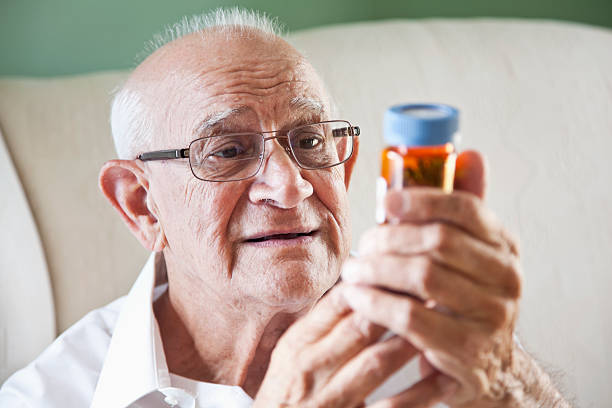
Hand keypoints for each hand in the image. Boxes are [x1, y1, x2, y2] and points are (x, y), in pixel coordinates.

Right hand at [254, 284, 452, 407]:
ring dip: (410, 340)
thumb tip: (359, 283)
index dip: (373, 282)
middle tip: (429, 287)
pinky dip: (415, 395)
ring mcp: (327, 399)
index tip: (402, 266)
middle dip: (398, 304)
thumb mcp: (292, 352)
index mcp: (297, 344)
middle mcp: (309, 368)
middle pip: (359, 326)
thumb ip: (322, 322)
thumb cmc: (287, 392)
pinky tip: (438, 378)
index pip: (337, 302)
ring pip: (375, 361)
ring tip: (437, 320)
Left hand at [341, 151, 522, 405]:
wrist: (489, 368)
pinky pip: (411, 319)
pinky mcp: (468, 351)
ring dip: (377, 271)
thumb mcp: (471, 256)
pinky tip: (358, 299)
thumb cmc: (466, 300)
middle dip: (389, 240)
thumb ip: (461, 210)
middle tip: (361, 246)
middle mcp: (507, 277)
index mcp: (504, 245)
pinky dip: (377, 305)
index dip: (422, 200)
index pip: (466, 208)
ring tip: (352, 272)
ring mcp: (492, 316)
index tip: (386, 202)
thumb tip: (470, 154)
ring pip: (422, 278)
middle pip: (438, 241)